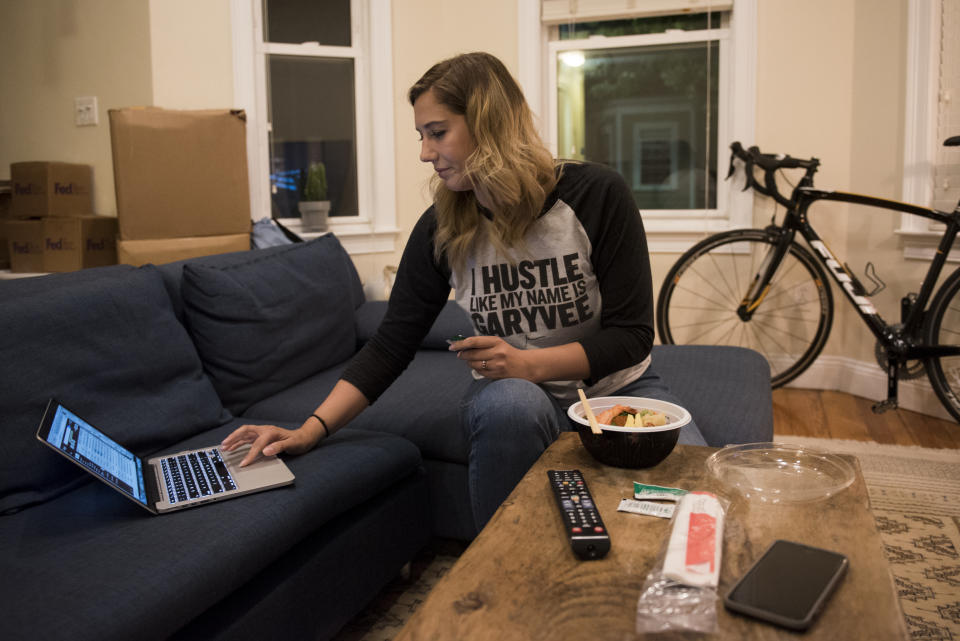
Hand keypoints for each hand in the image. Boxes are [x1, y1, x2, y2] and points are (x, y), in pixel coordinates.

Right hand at [221, 423, 320, 466]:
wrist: (304, 437)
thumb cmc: (298, 441)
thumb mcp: (292, 444)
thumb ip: (279, 447)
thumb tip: (266, 451)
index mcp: (271, 432)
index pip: (257, 444)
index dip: (250, 454)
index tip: (244, 464)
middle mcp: (264, 431)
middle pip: (245, 431)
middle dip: (233, 437)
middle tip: (224, 445)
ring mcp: (262, 433)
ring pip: (244, 435)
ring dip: (234, 440)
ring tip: (224, 447)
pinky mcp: (261, 437)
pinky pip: (247, 439)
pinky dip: (239, 443)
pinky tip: (233, 448)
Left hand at [448, 336, 590, 382]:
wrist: (527, 366)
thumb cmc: (509, 353)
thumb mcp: (498, 344)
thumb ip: (483, 344)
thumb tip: (462, 346)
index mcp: (497, 341)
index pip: (474, 341)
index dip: (460, 344)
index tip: (452, 346)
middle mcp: (497, 353)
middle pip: (471, 354)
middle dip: (463, 354)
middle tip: (459, 354)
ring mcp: (497, 365)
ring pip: (474, 364)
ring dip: (469, 363)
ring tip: (472, 361)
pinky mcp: (497, 375)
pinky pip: (480, 372)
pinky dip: (477, 370)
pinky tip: (481, 367)